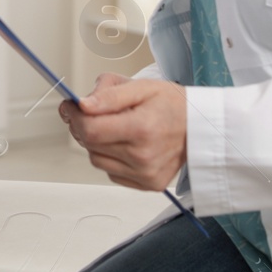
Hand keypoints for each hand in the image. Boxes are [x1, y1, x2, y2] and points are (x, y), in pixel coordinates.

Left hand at [60, 74, 187, 191]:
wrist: (200, 127)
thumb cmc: (173, 105)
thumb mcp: (142, 87)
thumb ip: (109, 94)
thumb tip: (83, 105)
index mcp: (142, 128)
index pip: (91, 130)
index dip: (74, 117)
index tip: (71, 106)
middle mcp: (143, 156)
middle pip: (90, 145)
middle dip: (83, 126)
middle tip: (90, 112)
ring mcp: (146, 174)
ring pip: (97, 160)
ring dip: (96, 143)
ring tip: (114, 128)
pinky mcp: (148, 184)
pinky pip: (112, 172)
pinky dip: (111, 158)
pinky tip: (125, 144)